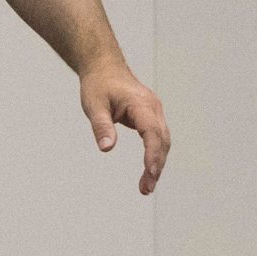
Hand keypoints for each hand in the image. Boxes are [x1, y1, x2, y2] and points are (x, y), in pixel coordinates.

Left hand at [80, 61, 169, 194]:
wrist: (103, 67)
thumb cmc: (98, 84)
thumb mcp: (93, 104)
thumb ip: (101, 125)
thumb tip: (106, 148)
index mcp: (141, 104)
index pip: (152, 132)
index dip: (153, 154)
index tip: (150, 172)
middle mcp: (153, 109)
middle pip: (162, 142)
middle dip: (156, 166)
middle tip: (145, 188)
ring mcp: (154, 113)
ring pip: (162, 142)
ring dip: (157, 164)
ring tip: (146, 186)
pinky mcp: (151, 117)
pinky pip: (157, 139)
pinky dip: (155, 155)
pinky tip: (148, 170)